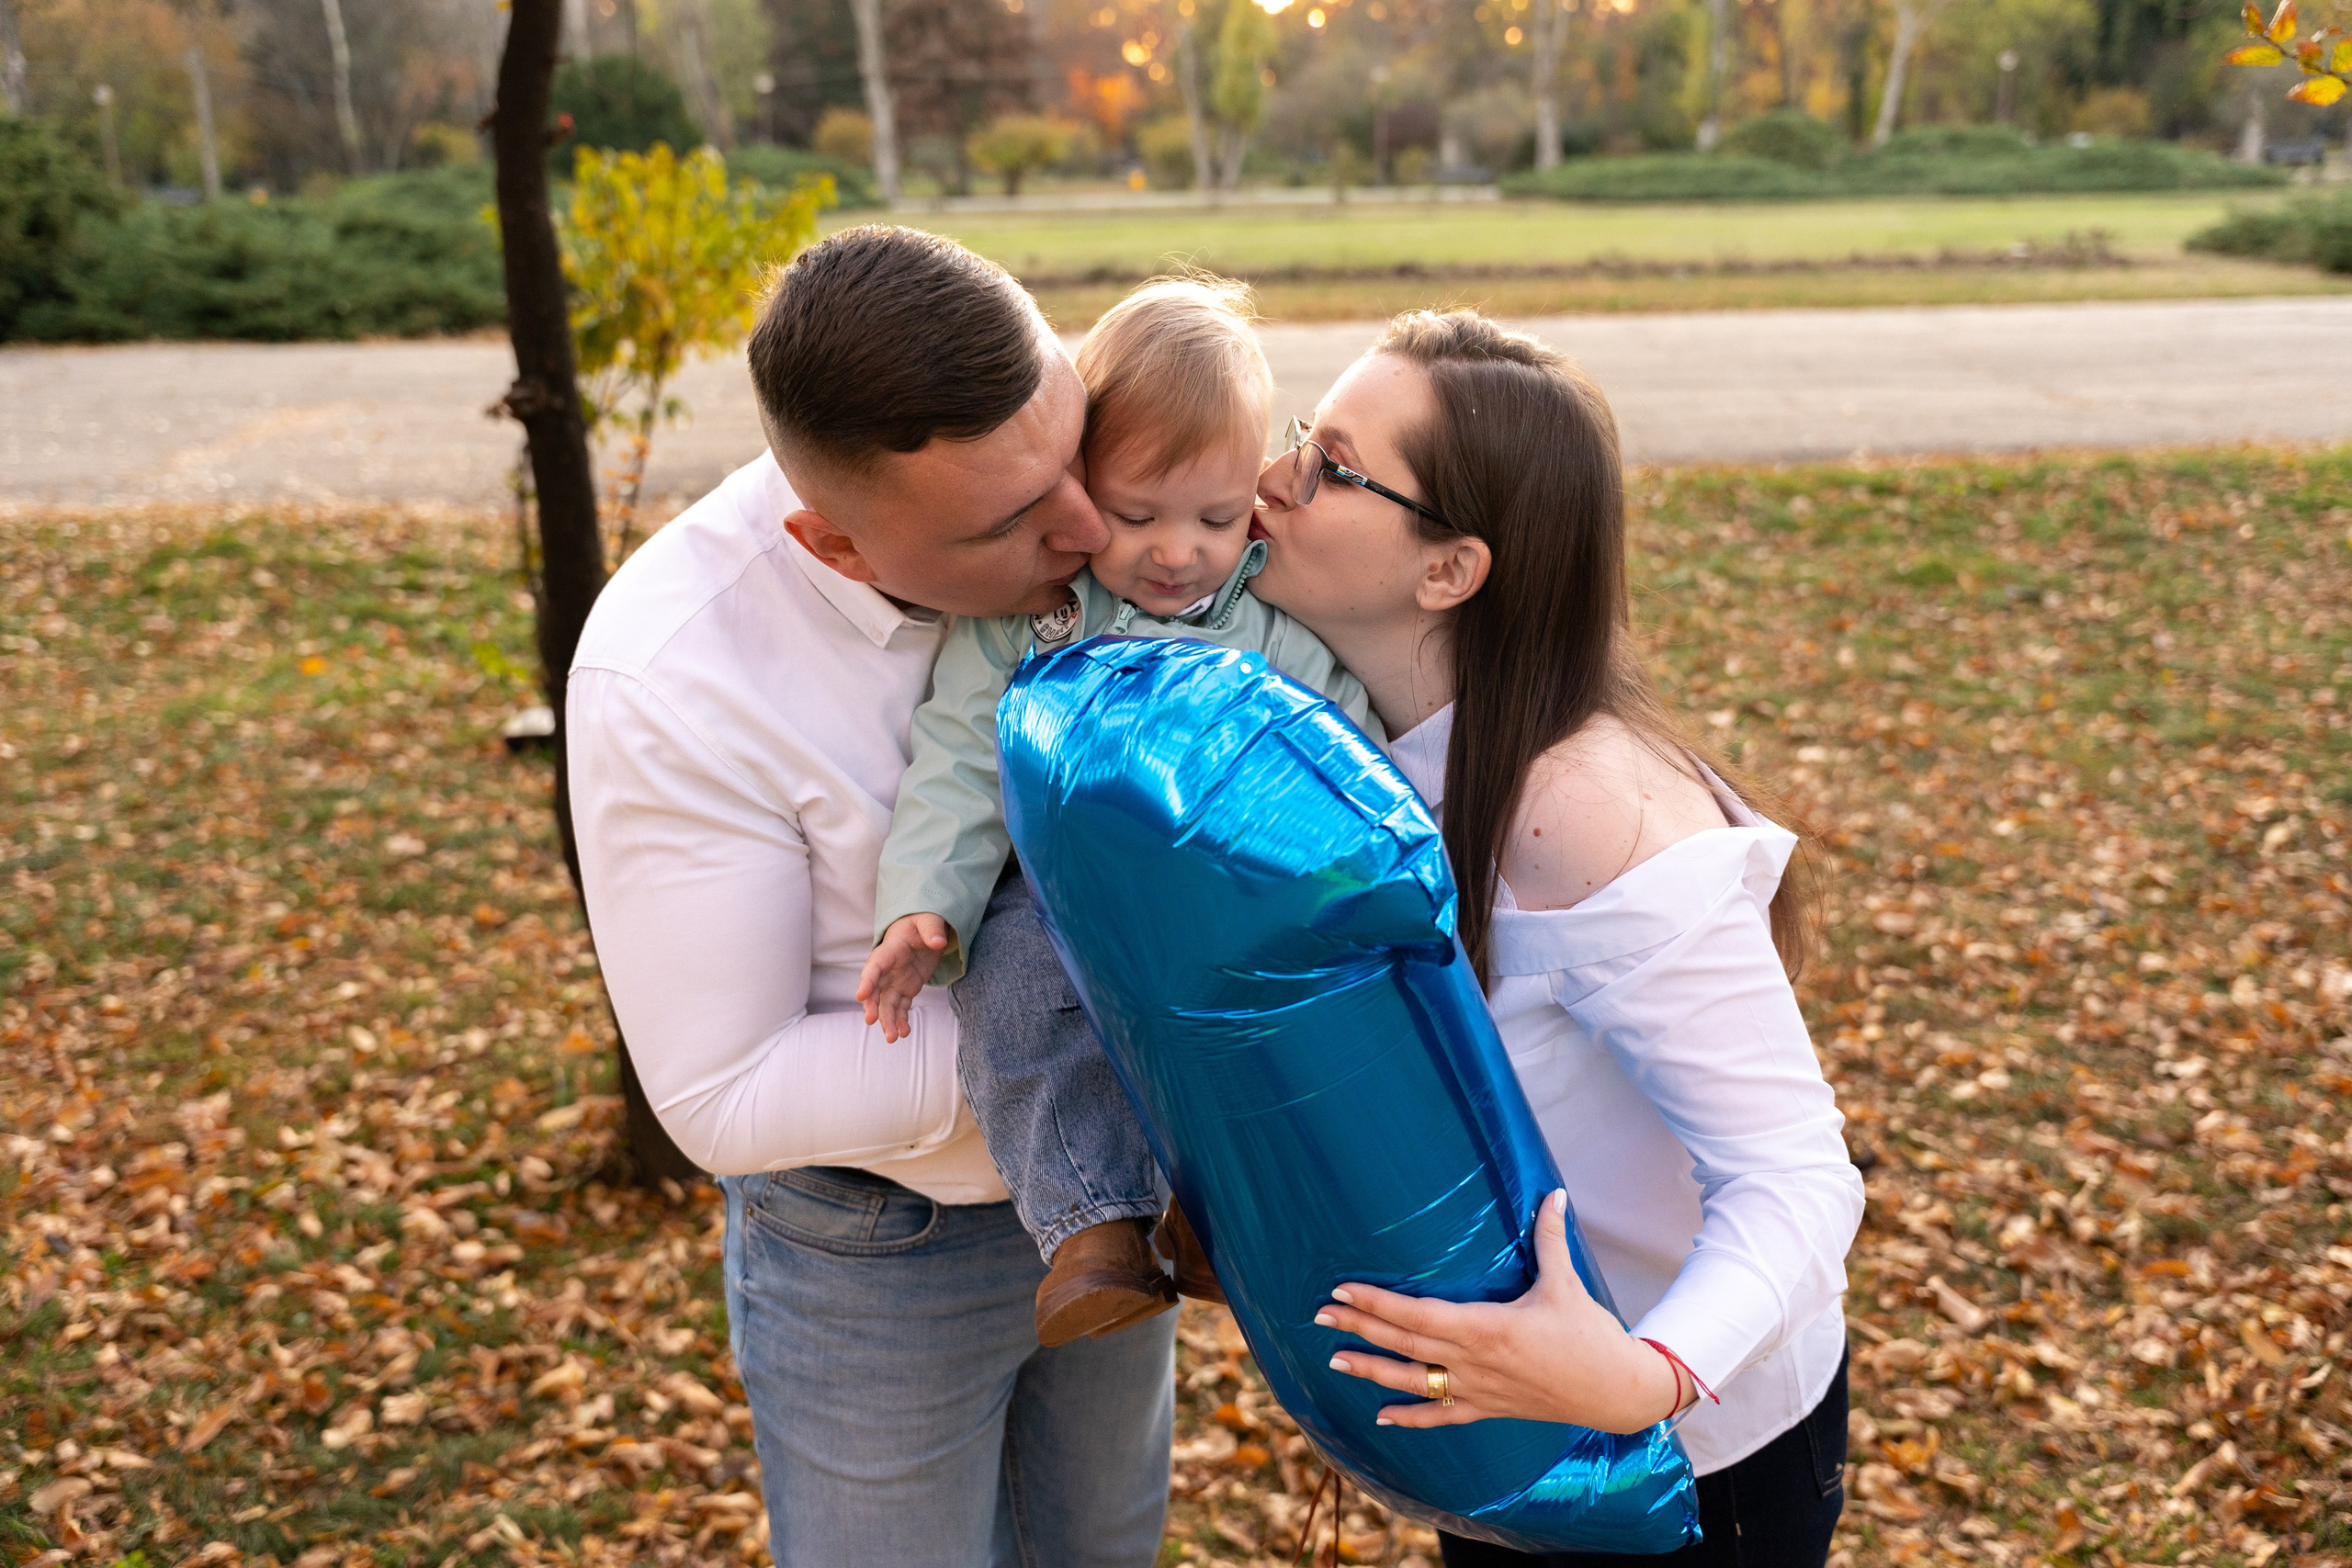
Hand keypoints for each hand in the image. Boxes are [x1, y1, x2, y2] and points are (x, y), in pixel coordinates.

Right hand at [856, 914, 950, 1042]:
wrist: (923, 929)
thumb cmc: (921, 921)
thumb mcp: (928, 920)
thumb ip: (932, 930)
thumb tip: (938, 942)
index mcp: (889, 950)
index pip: (875, 966)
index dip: (867, 980)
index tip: (861, 995)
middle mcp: (888, 969)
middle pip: (875, 989)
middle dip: (872, 1005)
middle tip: (870, 1020)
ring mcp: (895, 981)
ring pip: (887, 1003)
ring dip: (887, 1020)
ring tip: (892, 1038)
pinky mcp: (906, 989)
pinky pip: (902, 1007)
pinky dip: (902, 1020)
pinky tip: (905, 1033)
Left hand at [1315, 1190, 1688, 1432]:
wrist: (1617, 1392)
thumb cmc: (1591, 1335)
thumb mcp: (1567, 1283)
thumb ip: (1551, 1237)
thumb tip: (1553, 1193)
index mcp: (1487, 1327)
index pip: (1417, 1313)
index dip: (1377, 1301)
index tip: (1344, 1288)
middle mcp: (1474, 1361)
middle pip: (1404, 1342)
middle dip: (1360, 1326)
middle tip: (1321, 1313)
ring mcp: (1478, 1389)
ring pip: (1413, 1381)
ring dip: (1371, 1371)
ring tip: (1334, 1359)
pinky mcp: (1489, 1408)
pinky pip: (1442, 1417)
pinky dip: (1411, 1418)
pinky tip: (1380, 1418)